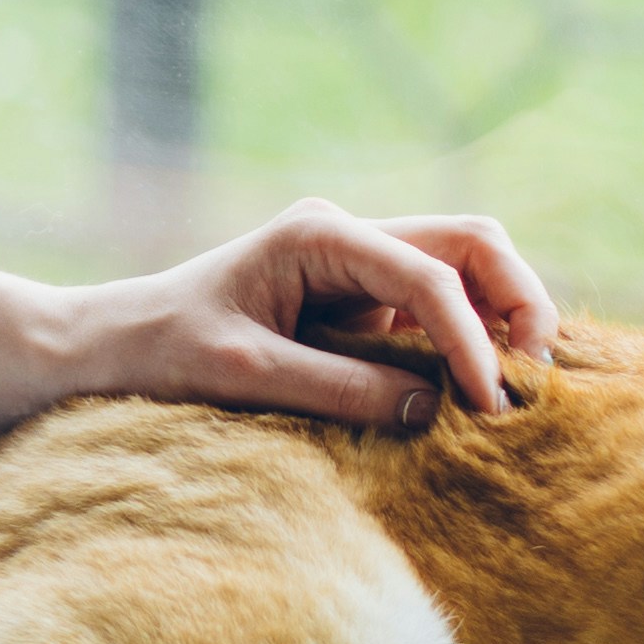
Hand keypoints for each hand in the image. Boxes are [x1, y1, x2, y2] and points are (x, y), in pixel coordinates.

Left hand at [67, 197, 558, 426]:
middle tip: (535, 380)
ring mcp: (359, 269)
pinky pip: (437, 311)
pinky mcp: (360, 307)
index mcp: (319, 234)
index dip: (471, 340)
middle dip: (517, 302)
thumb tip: (435, 410)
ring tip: (518, 392)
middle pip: (470, 245)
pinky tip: (483, 394)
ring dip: (502, 321)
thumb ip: (340, 388)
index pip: (428, 275)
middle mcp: (348, 238)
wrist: (108, 349)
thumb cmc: (161, 352)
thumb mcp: (244, 374)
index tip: (489, 408)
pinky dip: (472, 344)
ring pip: (465, 271)